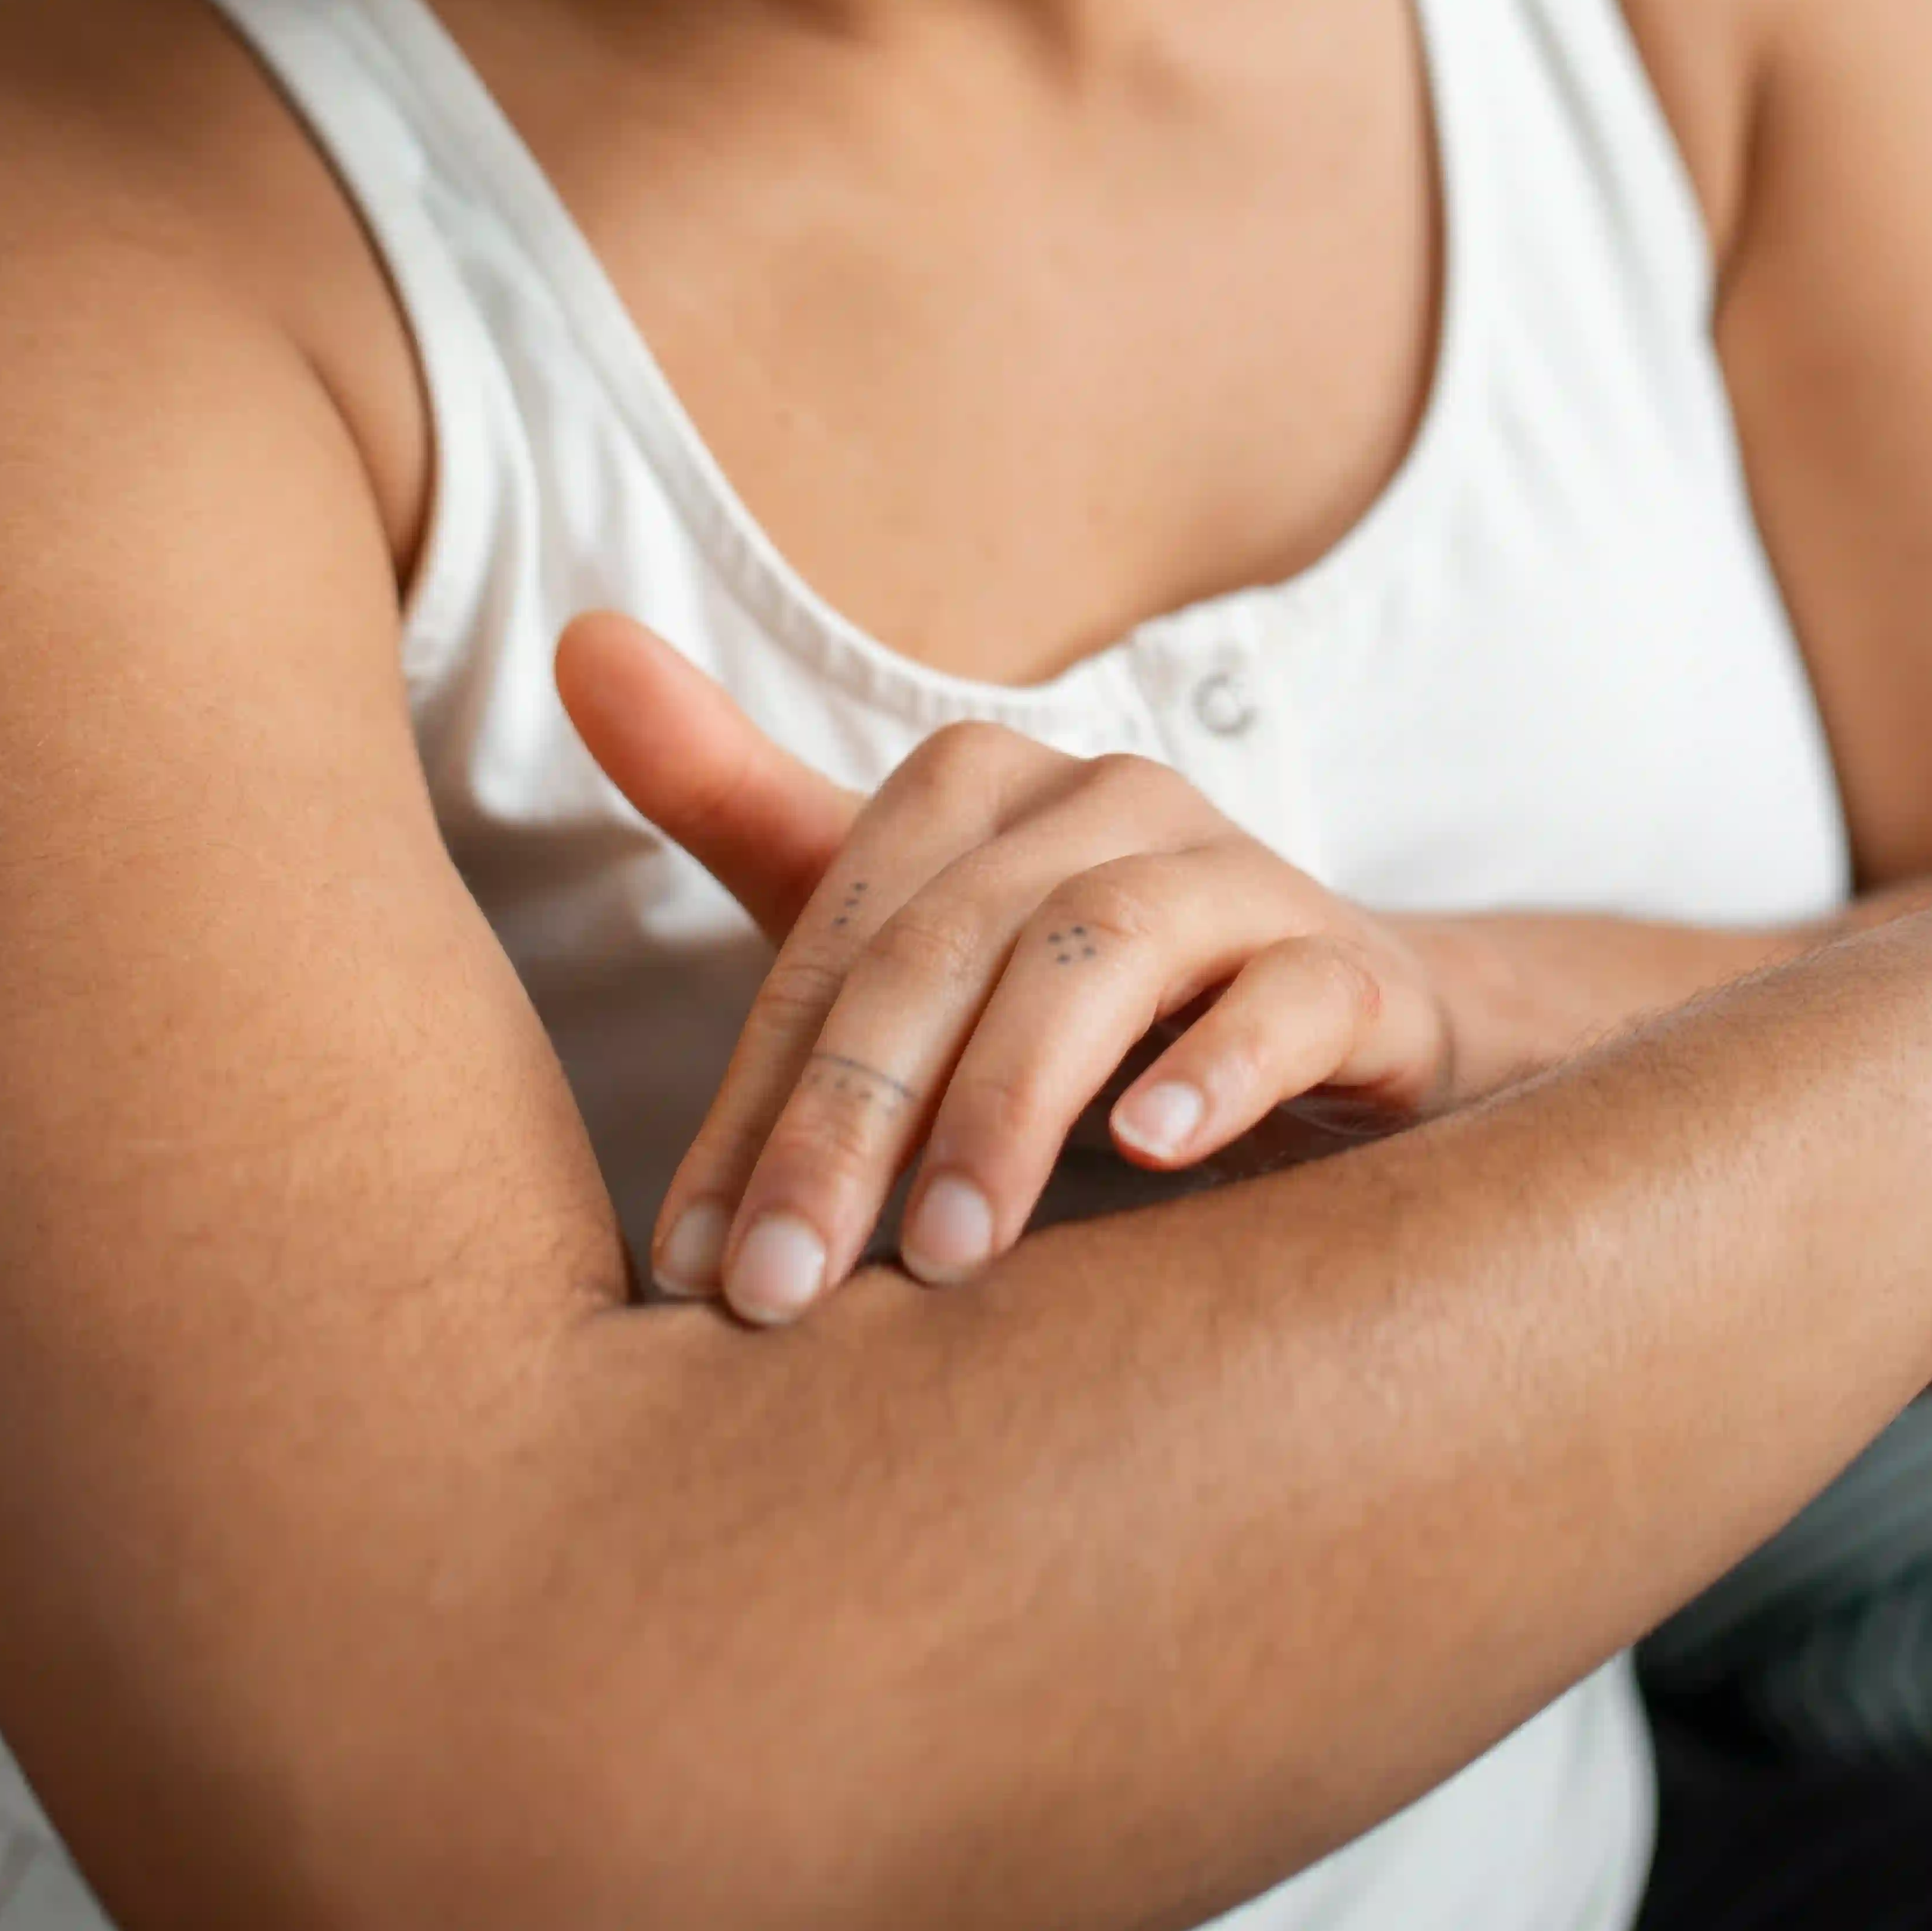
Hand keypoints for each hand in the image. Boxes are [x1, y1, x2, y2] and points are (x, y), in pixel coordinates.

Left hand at [557, 612, 1454, 1323]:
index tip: (688, 1263)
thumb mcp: (894, 920)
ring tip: (944, 1255)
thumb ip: (735, 801)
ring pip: (1106, 956)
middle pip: (948, 945)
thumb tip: (579, 639)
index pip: (833, 937)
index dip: (753, 1097)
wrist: (1317, 1040)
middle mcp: (1109, 800)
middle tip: (780, 1291)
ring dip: (1011, 1105)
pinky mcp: (1352, 969)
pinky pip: (1288, 995)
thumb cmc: (1058, 1000)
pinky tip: (1156, 1148)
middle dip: (850, 1123)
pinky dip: (1221, 1064)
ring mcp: (1240, 875)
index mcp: (982, 785)